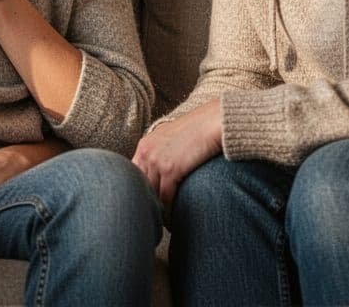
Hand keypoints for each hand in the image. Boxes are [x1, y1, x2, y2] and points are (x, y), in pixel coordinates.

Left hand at [131, 98, 223, 216]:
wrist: (215, 121)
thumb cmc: (200, 130)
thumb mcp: (173, 137)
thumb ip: (163, 152)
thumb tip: (163, 173)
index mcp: (145, 144)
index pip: (133, 175)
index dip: (138, 193)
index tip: (145, 206)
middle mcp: (146, 152)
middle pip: (139, 187)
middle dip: (145, 205)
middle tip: (150, 221)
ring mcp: (157, 160)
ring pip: (151, 195)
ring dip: (157, 213)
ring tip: (162, 226)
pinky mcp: (171, 169)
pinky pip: (165, 199)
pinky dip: (169, 214)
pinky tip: (173, 223)